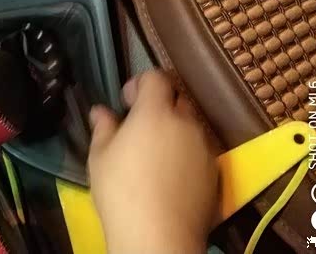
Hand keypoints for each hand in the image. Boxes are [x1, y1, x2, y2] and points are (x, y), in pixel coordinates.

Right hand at [88, 70, 217, 253]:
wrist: (159, 238)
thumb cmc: (121, 191)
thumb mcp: (99, 156)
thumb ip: (103, 127)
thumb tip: (101, 111)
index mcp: (156, 112)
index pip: (155, 77)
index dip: (140, 83)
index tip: (126, 102)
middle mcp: (186, 123)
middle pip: (177, 98)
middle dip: (159, 105)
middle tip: (139, 127)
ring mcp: (205, 148)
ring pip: (190, 126)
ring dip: (174, 130)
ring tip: (155, 154)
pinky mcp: (215, 173)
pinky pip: (200, 151)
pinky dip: (186, 154)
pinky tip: (171, 176)